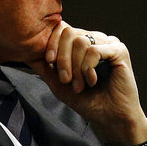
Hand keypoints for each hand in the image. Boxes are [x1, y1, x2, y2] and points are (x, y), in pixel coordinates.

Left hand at [28, 21, 146, 145]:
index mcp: (81, 43)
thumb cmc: (86, 100)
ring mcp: (108, 43)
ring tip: (80, 85)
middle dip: (62, 58)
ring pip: (80, 41)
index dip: (51, 42)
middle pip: (68, 32)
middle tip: (66, 80)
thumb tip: (27, 51)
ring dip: (76, 67)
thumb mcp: (58, 83)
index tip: (49, 62)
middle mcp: (94, 38)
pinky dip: (88, 68)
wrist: (109, 118)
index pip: (61, 28)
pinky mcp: (119, 50)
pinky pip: (94, 50)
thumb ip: (44, 66)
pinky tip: (92, 81)